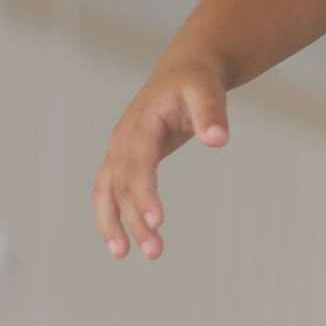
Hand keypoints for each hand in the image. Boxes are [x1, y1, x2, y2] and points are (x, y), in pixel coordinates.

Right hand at [93, 54, 229, 262]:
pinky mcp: (123, 159)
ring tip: (125, 254)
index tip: (157, 221)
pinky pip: (108, 191)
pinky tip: (121, 243)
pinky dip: (110, 216)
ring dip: (114, 223)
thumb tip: (218, 140)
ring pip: (108, 192)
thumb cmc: (196, 82)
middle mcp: (123, 139)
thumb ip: (212, 114)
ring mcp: (118, 150)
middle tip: (155, 251)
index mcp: (141, 123)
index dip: (144, 192)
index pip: (139, 162)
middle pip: (122, 184)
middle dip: (135, 218)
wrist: (183, 72)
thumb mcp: (207, 91)